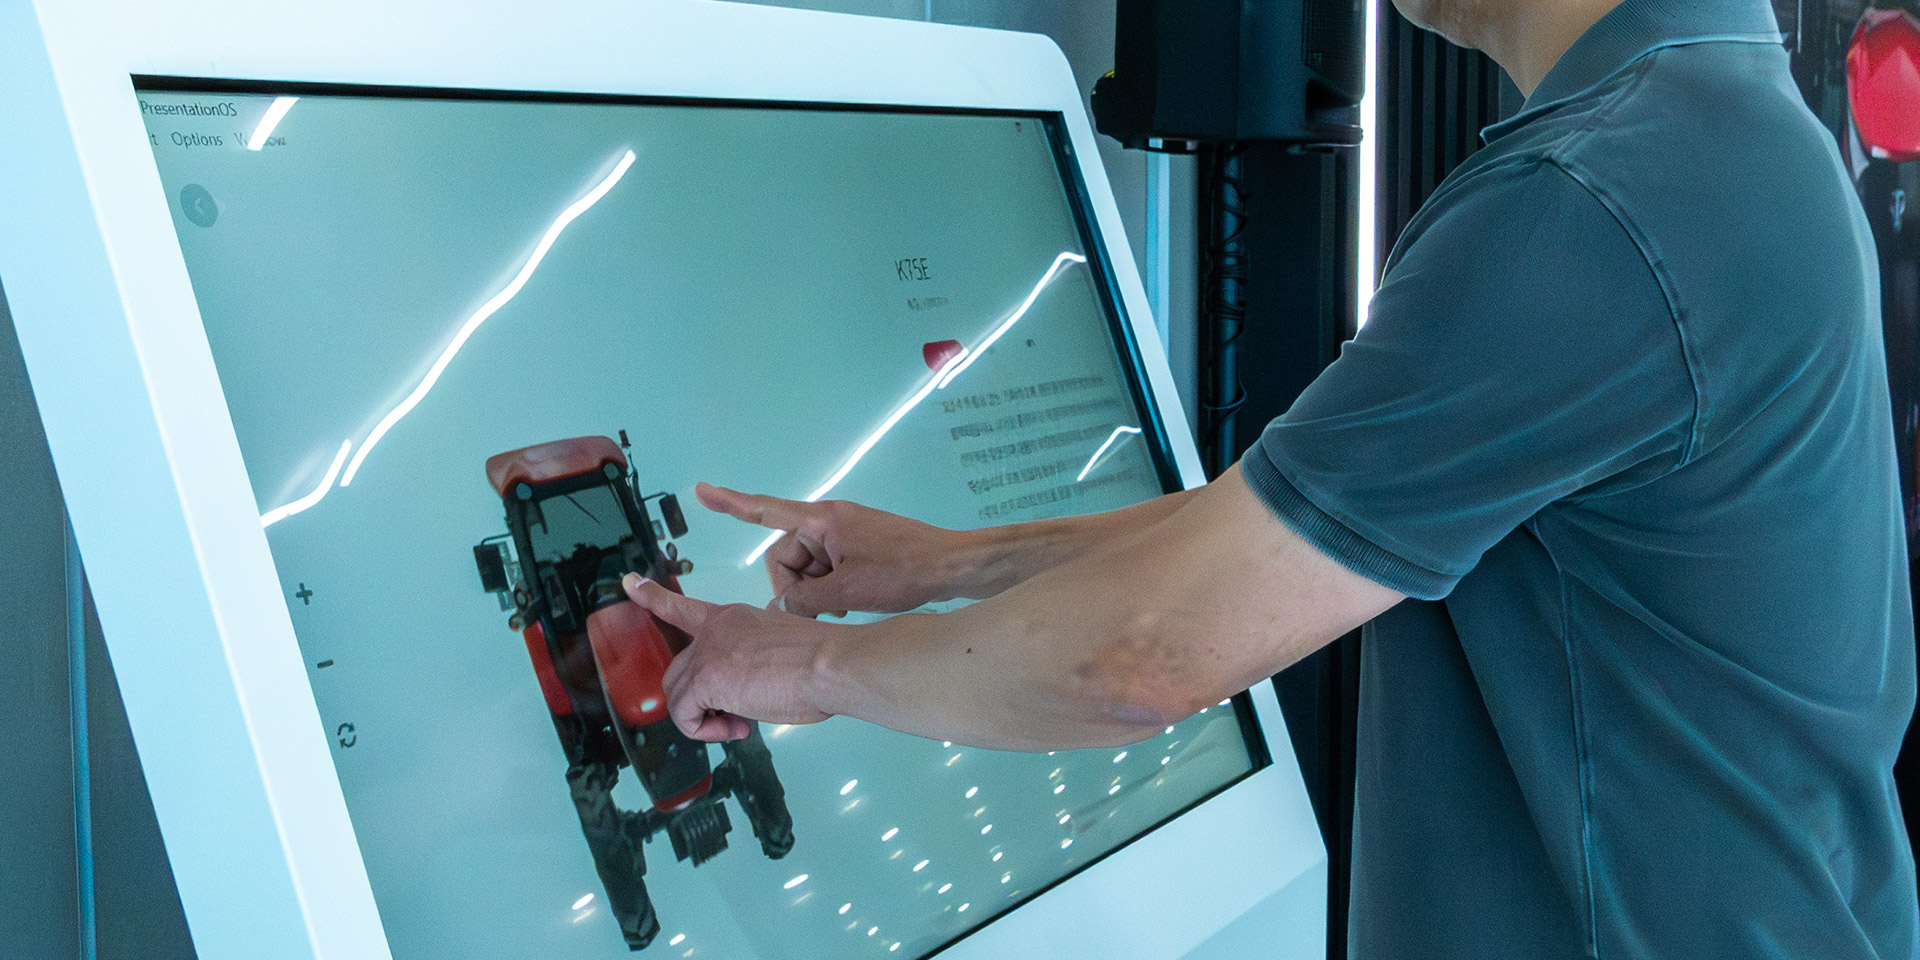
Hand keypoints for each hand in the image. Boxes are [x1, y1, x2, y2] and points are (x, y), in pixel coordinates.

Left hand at [623, 573, 840, 741]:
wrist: (832, 664)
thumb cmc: (824, 663)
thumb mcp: (782, 649)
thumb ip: (754, 661)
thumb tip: (750, 690)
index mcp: (734, 618)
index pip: (684, 607)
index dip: (653, 597)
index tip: (631, 585)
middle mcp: (716, 630)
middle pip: (679, 671)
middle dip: (699, 700)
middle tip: (736, 715)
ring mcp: (709, 652)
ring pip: (678, 695)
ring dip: (704, 719)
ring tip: (739, 723)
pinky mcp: (707, 678)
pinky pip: (684, 717)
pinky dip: (705, 731)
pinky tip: (737, 727)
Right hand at [695, 483, 967, 617]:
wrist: (951, 567)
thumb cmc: (901, 572)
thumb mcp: (846, 591)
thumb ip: (805, 600)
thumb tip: (782, 607)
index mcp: (822, 520)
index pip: (766, 510)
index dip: (731, 504)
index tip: (700, 491)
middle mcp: (829, 521)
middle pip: (787, 555)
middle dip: (795, 585)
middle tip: (821, 608)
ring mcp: (845, 533)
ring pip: (807, 568)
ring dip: (815, 591)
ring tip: (842, 608)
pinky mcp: (858, 547)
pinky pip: (827, 568)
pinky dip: (830, 588)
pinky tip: (848, 605)